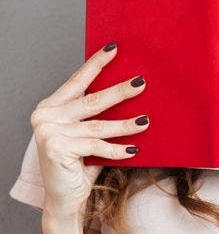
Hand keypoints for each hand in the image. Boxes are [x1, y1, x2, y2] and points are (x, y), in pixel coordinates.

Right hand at [30, 41, 149, 217]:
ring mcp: (49, 133)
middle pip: (92, 100)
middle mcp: (46, 117)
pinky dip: (117, 149)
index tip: (114, 48)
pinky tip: (134, 150)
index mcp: (51, 106)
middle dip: (120, 91)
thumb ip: (96, 114)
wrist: (64, 197)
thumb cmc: (80, 161)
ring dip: (126, 124)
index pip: (78, 80)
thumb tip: (133, 88)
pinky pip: (96, 146)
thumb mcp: (87, 132)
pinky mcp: (57, 149)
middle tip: (142, 82)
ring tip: (147, 121)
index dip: (97, 63)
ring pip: (98, 125)